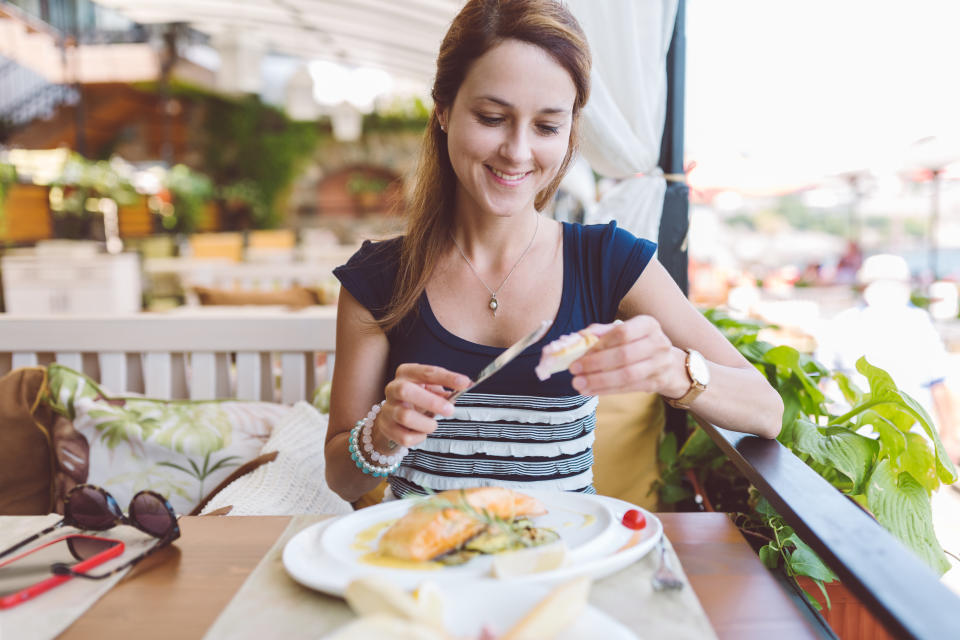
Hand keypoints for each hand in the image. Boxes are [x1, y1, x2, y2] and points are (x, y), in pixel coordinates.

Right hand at [375, 364, 470, 449]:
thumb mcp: (430, 390)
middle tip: (449, 410)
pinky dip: (418, 437)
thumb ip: (445, 390)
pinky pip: (404, 436)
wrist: (392, 417)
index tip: (464, 383)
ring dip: (426, 423)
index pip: (426, 372)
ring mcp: (387, 409)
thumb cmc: (416, 400)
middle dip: (431, 401)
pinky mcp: (386, 428)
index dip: (447, 377)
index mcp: (406, 374)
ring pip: (405, 416)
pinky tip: (421, 433)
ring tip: (433, 425)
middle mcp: (393, 388)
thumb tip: (465, 385)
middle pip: (406, 391)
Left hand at [567, 316, 685, 395]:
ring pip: (626, 375)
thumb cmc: (639, 344)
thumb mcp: (625, 331)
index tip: (579, 354)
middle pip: (624, 355)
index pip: (622, 333)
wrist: (669, 363)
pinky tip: (589, 390)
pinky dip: (606, 390)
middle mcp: (658, 343)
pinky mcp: (657, 383)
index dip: (600, 344)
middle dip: (595, 364)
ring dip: (599, 381)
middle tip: (574, 370)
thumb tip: (577, 338)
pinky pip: (628, 388)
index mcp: (648, 324)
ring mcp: (661, 365)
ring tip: (578, 384)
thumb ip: (602, 332)